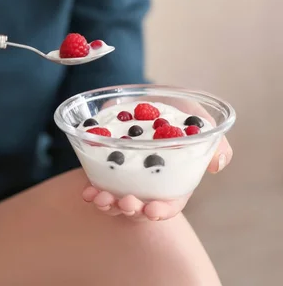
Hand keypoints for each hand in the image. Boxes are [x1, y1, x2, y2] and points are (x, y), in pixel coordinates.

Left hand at [81, 98, 232, 221]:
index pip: (168, 205)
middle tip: (126, 202)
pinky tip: (87, 191)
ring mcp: (123, 178)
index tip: (152, 210)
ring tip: (101, 199)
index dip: (161, 211)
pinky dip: (91, 191)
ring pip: (115, 202)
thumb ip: (213, 141)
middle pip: (139, 208)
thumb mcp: (197, 119)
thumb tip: (217, 164)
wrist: (144, 93)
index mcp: (172, 180)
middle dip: (130, 210)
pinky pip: (96, 184)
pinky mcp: (103, 166)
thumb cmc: (176, 110)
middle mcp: (146, 184)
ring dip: (107, 205)